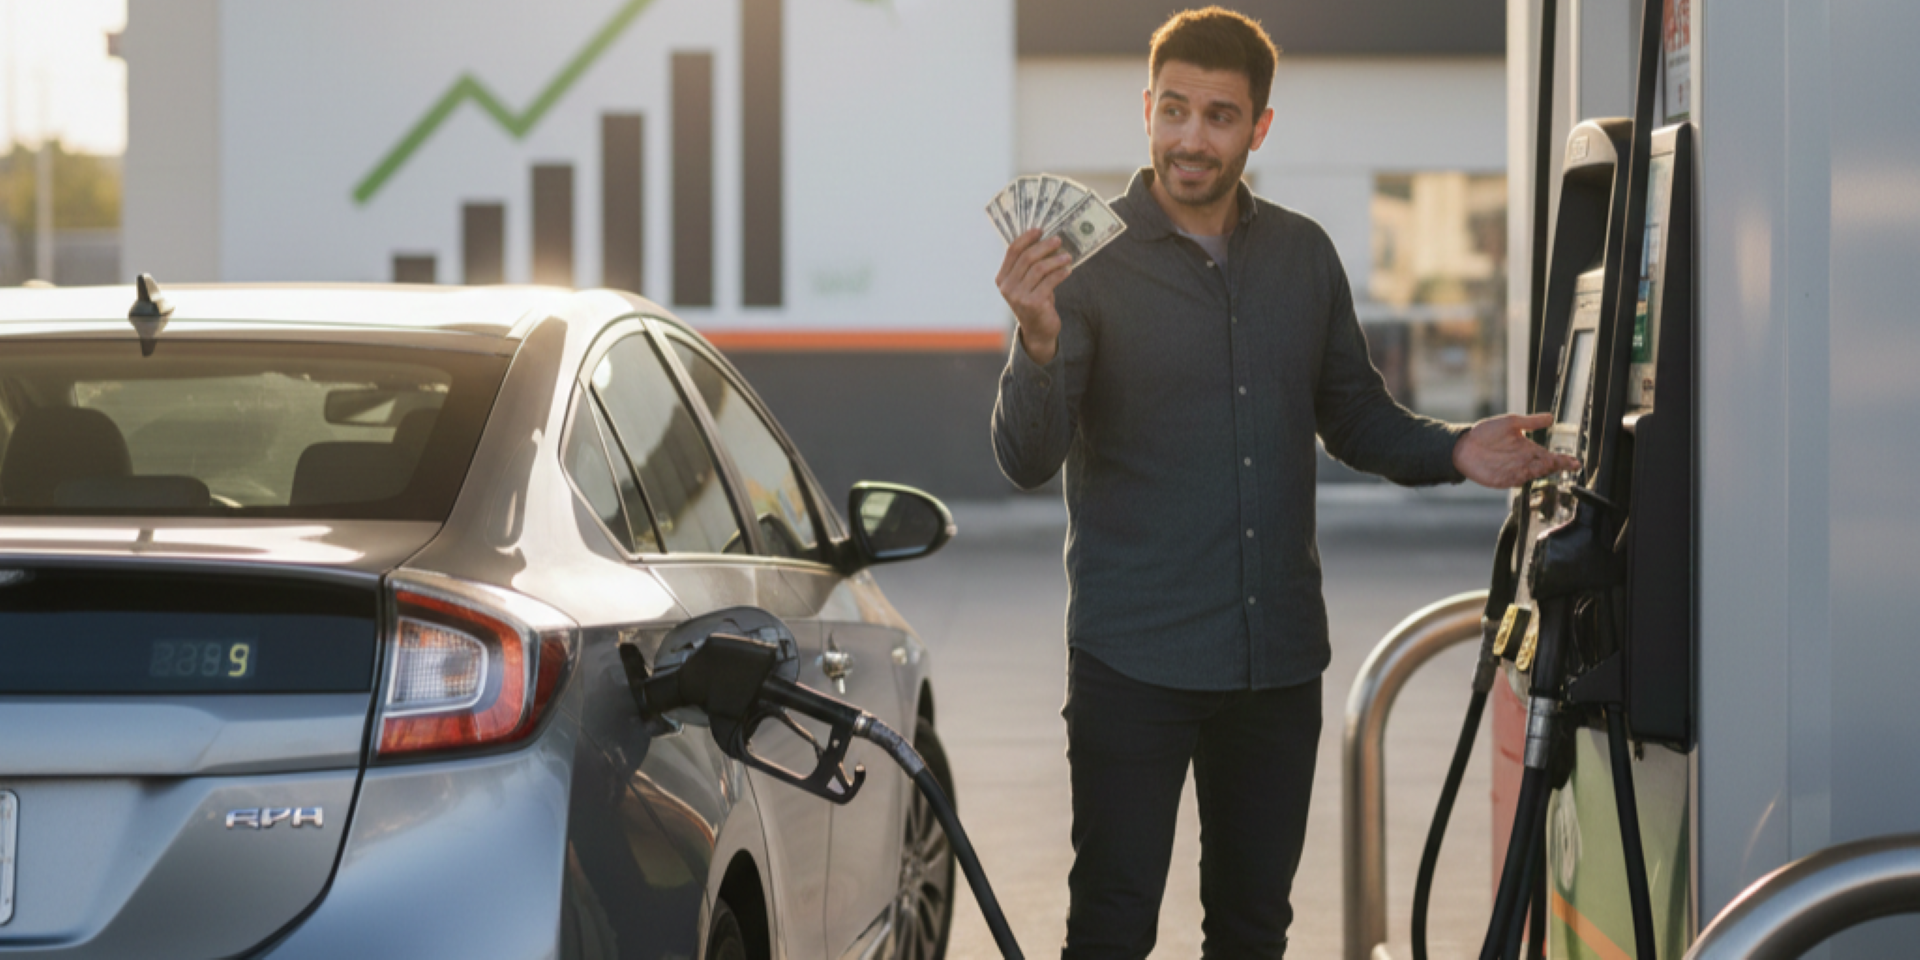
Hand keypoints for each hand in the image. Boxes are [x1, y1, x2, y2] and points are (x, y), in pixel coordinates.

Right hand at [995, 228, 1072, 364]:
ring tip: (1067, 256)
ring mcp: (1018, 296)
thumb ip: (1030, 265)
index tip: (1040, 230)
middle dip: (1044, 246)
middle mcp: (1007, 287)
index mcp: (1002, 278)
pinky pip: (1049, 281)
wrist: (1038, 331)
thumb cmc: (1035, 301)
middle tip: (1058, 240)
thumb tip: (1047, 239)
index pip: (1012, 251)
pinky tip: (1068, 270)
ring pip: (1039, 268)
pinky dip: (1061, 273)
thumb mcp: (1028, 283)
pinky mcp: (1033, 303)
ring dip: (1056, 260)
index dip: (1026, 238)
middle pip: (1027, 257)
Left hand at [1452, 413, 1581, 488]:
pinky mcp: (1504, 480)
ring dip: (1543, 470)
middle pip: (1546, 467)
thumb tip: (1551, 417)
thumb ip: (1531, 422)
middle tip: (1567, 463)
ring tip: (1550, 463)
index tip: (1574, 461)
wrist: (1463, 445)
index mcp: (1529, 449)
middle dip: (1557, 466)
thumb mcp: (1510, 423)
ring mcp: (1515, 472)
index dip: (1563, 460)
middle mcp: (1525, 462)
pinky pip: (1519, 480)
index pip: (1551, 456)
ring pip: (1535, 473)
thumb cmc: (1485, 432)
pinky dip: (1526, 477)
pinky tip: (1533, 473)